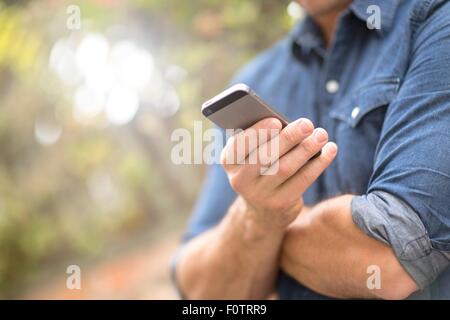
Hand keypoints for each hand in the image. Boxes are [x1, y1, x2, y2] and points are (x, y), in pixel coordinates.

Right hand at [220, 117, 337, 228]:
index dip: (258, 133)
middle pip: (265, 156)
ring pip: (286, 168)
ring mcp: (259, 195)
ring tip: (321, 134)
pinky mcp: (281, 204)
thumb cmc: (261, 167)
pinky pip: (302, 180)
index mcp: (229, 161)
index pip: (240, 145)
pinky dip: (318, 163)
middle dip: (288, 138)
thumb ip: (263, 138)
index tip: (276, 120)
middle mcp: (240, 180)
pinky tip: (330, 149)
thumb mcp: (253, 154)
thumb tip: (289, 124)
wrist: (262, 209)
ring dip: (306, 149)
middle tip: (307, 124)